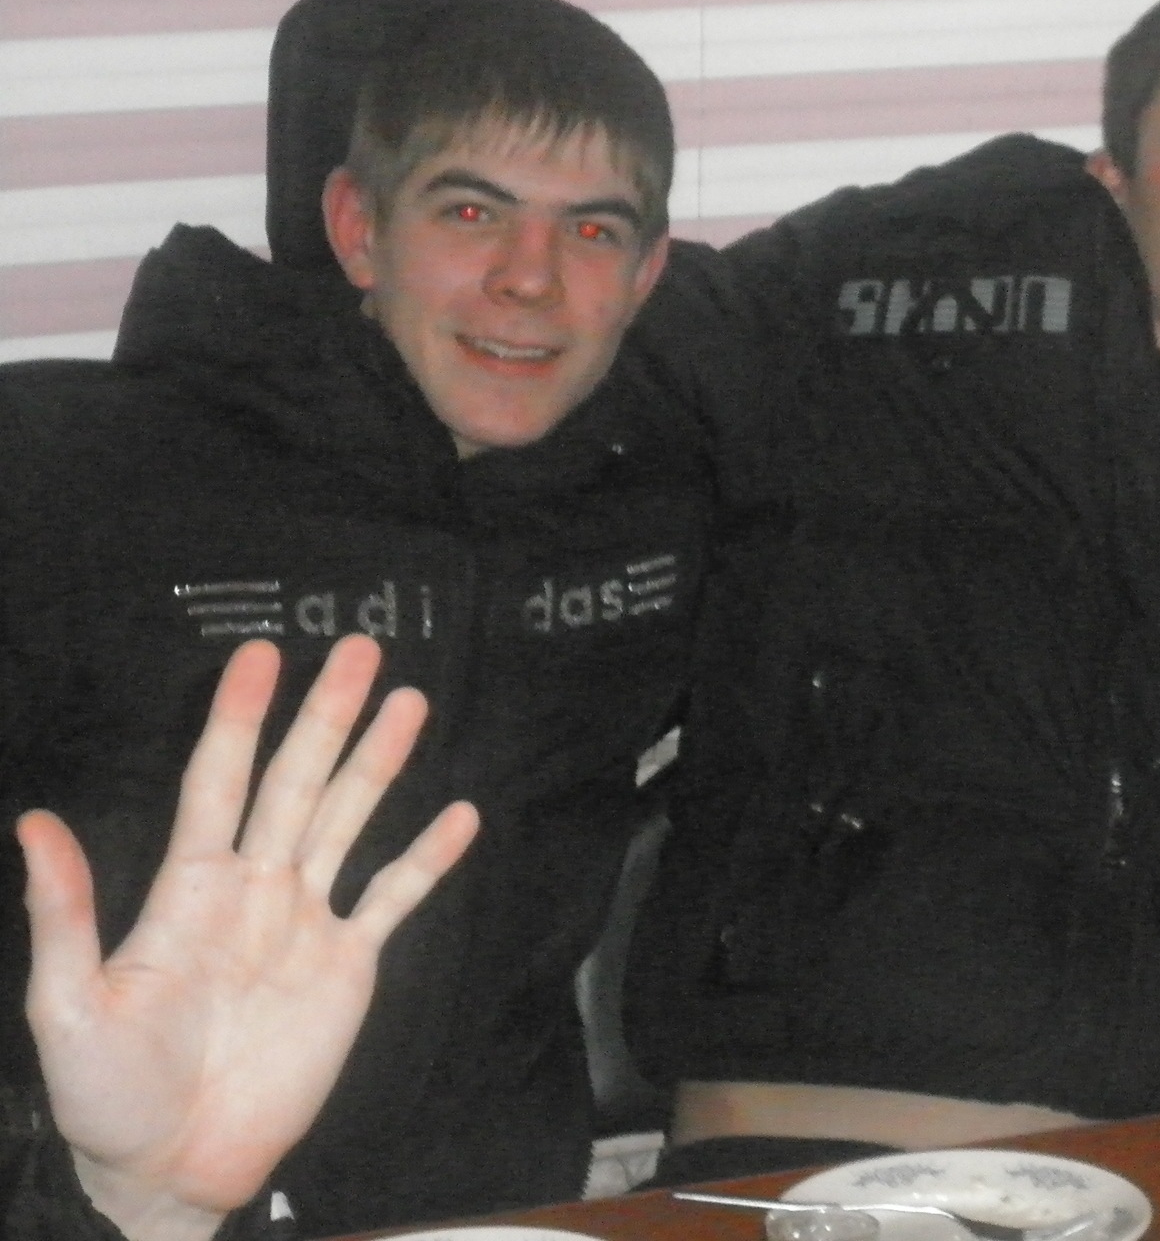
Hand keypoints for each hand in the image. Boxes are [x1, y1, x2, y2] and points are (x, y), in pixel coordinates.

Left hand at [19, 637, 477, 1240]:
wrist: (172, 1169)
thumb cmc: (106, 1094)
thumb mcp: (67, 1007)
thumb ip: (65, 913)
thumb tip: (33, 824)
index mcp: (187, 889)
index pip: (217, 782)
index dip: (239, 719)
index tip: (261, 657)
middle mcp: (252, 888)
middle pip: (295, 782)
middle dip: (327, 714)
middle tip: (360, 648)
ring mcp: (304, 923)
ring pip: (347, 820)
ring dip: (379, 762)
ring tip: (411, 701)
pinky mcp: (347, 967)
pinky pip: (395, 898)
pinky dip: (429, 858)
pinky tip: (460, 814)